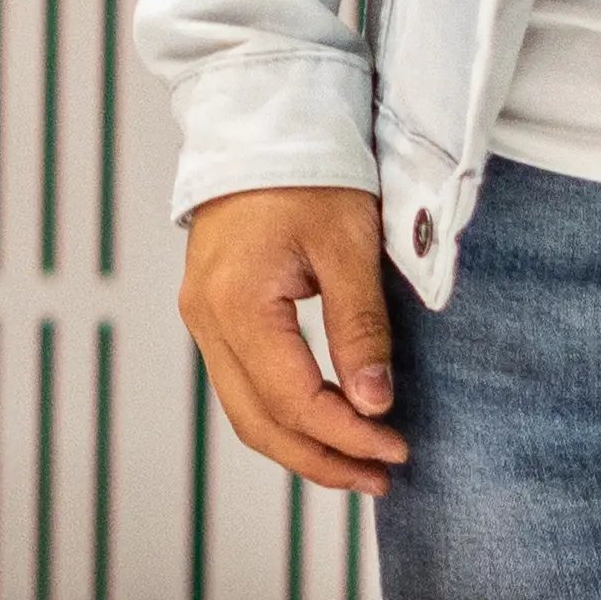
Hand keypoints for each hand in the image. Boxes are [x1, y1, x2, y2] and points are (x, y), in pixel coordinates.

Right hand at [181, 188, 405, 490]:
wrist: (263, 121)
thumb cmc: (311, 171)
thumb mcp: (348, 246)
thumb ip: (359, 329)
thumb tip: (374, 405)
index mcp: (238, 304)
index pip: (293, 399)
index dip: (346, 435)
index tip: (397, 450)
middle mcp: (207, 319)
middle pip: (258, 422)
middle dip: (320, 460)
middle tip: (379, 479)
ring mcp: (203, 318)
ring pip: (245, 411)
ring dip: (301, 445)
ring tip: (358, 467)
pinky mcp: (214, 312)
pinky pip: (242, 385)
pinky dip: (284, 415)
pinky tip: (325, 424)